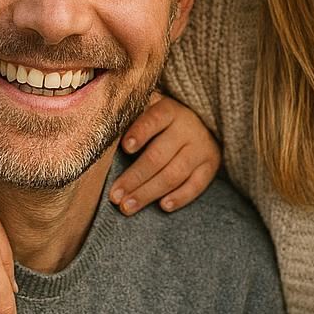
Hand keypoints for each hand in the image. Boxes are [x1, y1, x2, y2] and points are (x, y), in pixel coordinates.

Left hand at [109, 91, 220, 213]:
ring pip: (174, 173)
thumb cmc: (163, 120)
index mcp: (170, 110)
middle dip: (134, 177)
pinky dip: (180, 197)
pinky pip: (196, 185)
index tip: (125, 147)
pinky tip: (163, 206)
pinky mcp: (210, 165)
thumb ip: (132, 115)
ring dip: (149, 192)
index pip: (155, 119)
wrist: (203, 121)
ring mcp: (202, 147)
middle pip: (159, 155)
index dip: (140, 132)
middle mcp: (188, 128)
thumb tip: (103, 129)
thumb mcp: (150, 107)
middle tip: (115, 196)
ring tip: (128, 206)